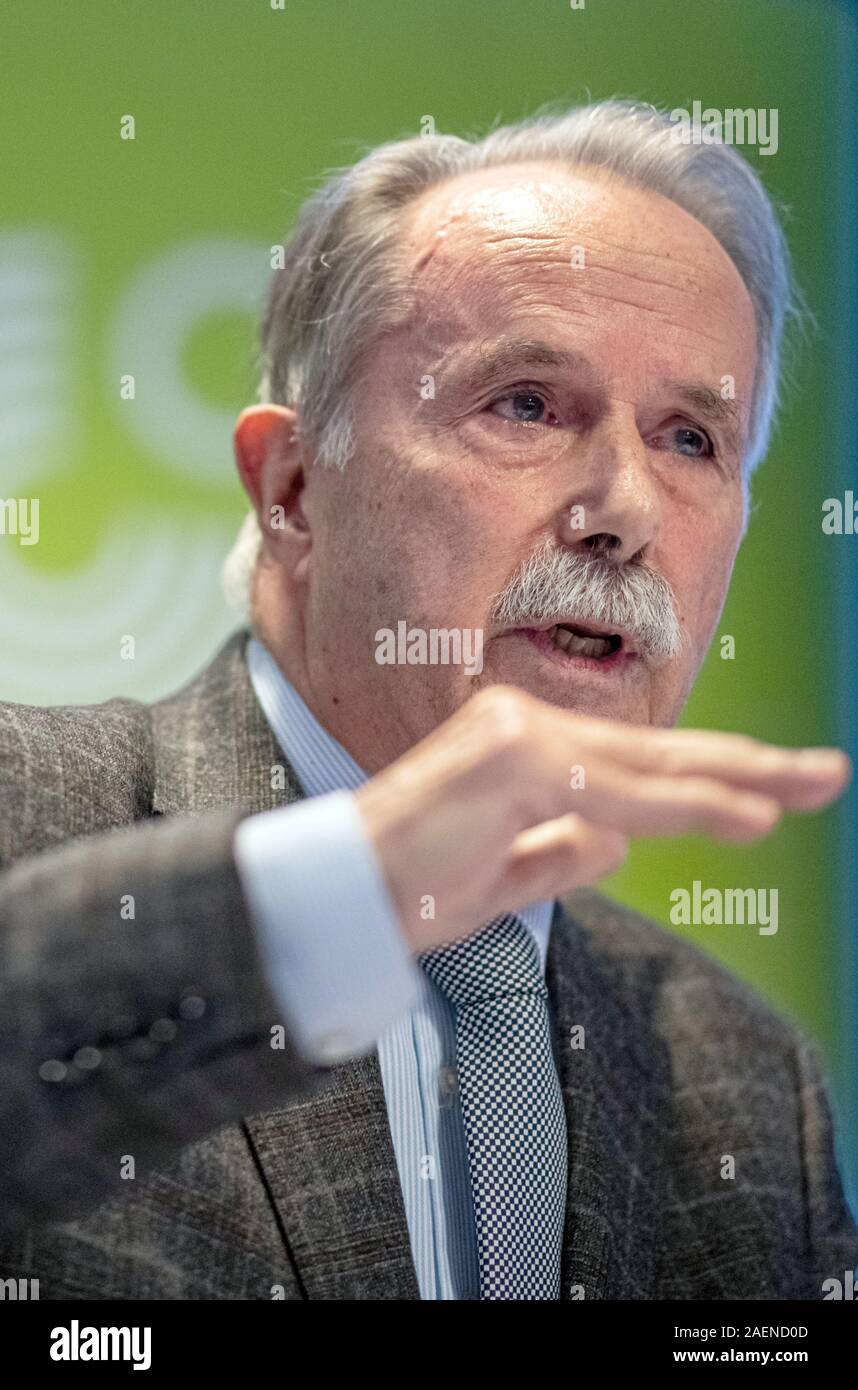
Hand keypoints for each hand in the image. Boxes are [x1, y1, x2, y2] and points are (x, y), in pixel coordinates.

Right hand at [353, 685, 850, 951]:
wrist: (333, 895)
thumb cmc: (404, 887)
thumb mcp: (501, 875)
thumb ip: (559, 850)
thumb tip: (617, 842)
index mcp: (521, 747)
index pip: (634, 763)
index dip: (707, 777)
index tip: (770, 791)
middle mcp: (525, 724)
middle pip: (659, 750)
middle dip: (749, 765)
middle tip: (824, 772)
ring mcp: (520, 737)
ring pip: (652, 768)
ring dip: (736, 783)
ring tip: (807, 788)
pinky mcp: (516, 762)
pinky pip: (621, 793)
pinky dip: (690, 806)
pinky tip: (749, 814)